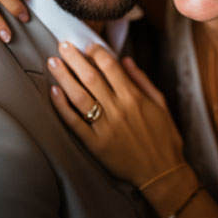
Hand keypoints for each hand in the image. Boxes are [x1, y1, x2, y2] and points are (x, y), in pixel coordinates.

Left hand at [47, 42, 186, 188]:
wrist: (163, 172)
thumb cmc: (164, 137)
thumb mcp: (160, 104)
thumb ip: (142, 80)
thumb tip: (125, 60)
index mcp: (134, 97)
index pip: (110, 66)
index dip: (96, 52)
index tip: (87, 45)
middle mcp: (118, 109)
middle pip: (91, 77)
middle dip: (74, 58)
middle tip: (63, 45)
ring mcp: (105, 127)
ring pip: (79, 96)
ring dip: (64, 77)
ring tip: (53, 62)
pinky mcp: (95, 144)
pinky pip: (75, 122)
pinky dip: (62, 106)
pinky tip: (54, 92)